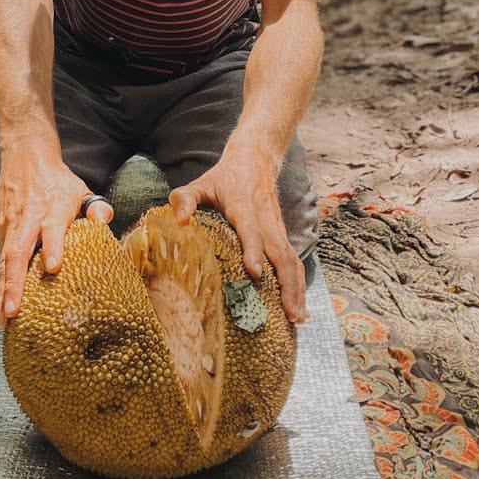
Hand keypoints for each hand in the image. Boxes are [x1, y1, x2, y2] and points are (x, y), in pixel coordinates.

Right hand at [0, 159, 112, 328]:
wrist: (25, 157)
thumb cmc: (57, 180)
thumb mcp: (80, 188)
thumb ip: (95, 206)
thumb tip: (103, 221)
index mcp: (52, 207)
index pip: (51, 227)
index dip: (52, 246)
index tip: (53, 267)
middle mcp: (28, 218)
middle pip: (19, 251)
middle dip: (15, 283)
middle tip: (15, 311)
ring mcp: (11, 225)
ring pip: (5, 260)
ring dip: (3, 290)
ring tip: (3, 320)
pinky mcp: (1, 230)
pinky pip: (0, 259)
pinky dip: (0, 283)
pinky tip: (2, 306)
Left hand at [168, 153, 307, 324]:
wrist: (254, 159)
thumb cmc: (223, 178)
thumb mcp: (201, 183)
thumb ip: (186, 199)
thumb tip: (178, 221)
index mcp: (245, 208)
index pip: (251, 231)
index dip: (254, 251)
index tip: (255, 273)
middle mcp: (266, 221)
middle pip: (281, 254)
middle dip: (287, 284)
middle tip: (288, 314)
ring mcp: (277, 228)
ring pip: (292, 260)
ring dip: (297, 289)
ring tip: (298, 318)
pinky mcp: (282, 235)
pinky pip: (293, 260)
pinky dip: (298, 283)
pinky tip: (299, 307)